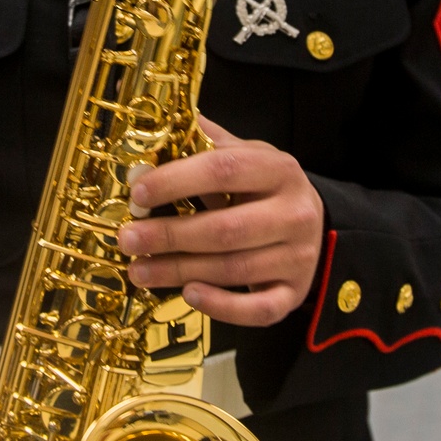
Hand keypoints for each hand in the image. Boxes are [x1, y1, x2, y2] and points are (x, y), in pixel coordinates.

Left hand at [117, 117, 323, 327]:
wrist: (312, 223)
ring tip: (139, 270)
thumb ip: (205, 145)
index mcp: (279, 170)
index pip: (225, 169)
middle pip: (227, 228)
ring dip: (179, 272)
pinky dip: (222, 306)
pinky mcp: (295, 293)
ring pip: (234, 269)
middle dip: (170, 236)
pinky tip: (188, 295)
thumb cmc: (265, 188)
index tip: (138, 193)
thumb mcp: (245, 156)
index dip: (178, 180)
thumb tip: (155, 130)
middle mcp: (295, 213)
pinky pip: (258, 310)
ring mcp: (299, 257)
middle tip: (128, 240)